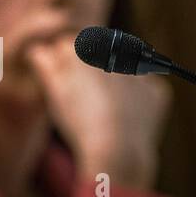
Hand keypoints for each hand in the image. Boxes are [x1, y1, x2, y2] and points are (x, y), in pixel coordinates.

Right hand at [27, 33, 169, 189]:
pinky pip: (143, 90)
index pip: (68, 46)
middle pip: (96, 55)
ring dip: (114, 81)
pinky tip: (125, 118)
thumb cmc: (79, 120)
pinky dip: (136, 101)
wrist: (117, 150)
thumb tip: (38, 49)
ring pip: (121, 70)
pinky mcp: (157, 91)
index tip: (63, 85)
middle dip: (89, 69)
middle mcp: (116, 51)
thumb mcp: (53, 90)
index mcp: (86, 46)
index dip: (62, 66)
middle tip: (84, 99)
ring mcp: (140, 71)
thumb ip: (43, 62)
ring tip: (105, 110)